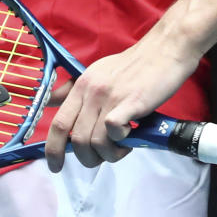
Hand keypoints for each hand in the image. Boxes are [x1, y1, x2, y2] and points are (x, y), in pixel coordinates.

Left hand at [44, 31, 199, 171]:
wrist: (165, 49)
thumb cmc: (135, 65)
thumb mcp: (98, 72)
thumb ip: (75, 90)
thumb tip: (51, 102)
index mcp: (83, 84)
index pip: (59, 123)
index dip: (53, 150)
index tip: (56, 166)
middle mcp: (92, 90)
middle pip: (77, 140)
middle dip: (88, 158)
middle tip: (104, 156)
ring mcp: (111, 96)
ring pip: (95, 142)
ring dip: (109, 154)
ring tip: (123, 146)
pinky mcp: (131, 102)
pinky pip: (114, 132)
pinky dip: (122, 141)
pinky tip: (132, 134)